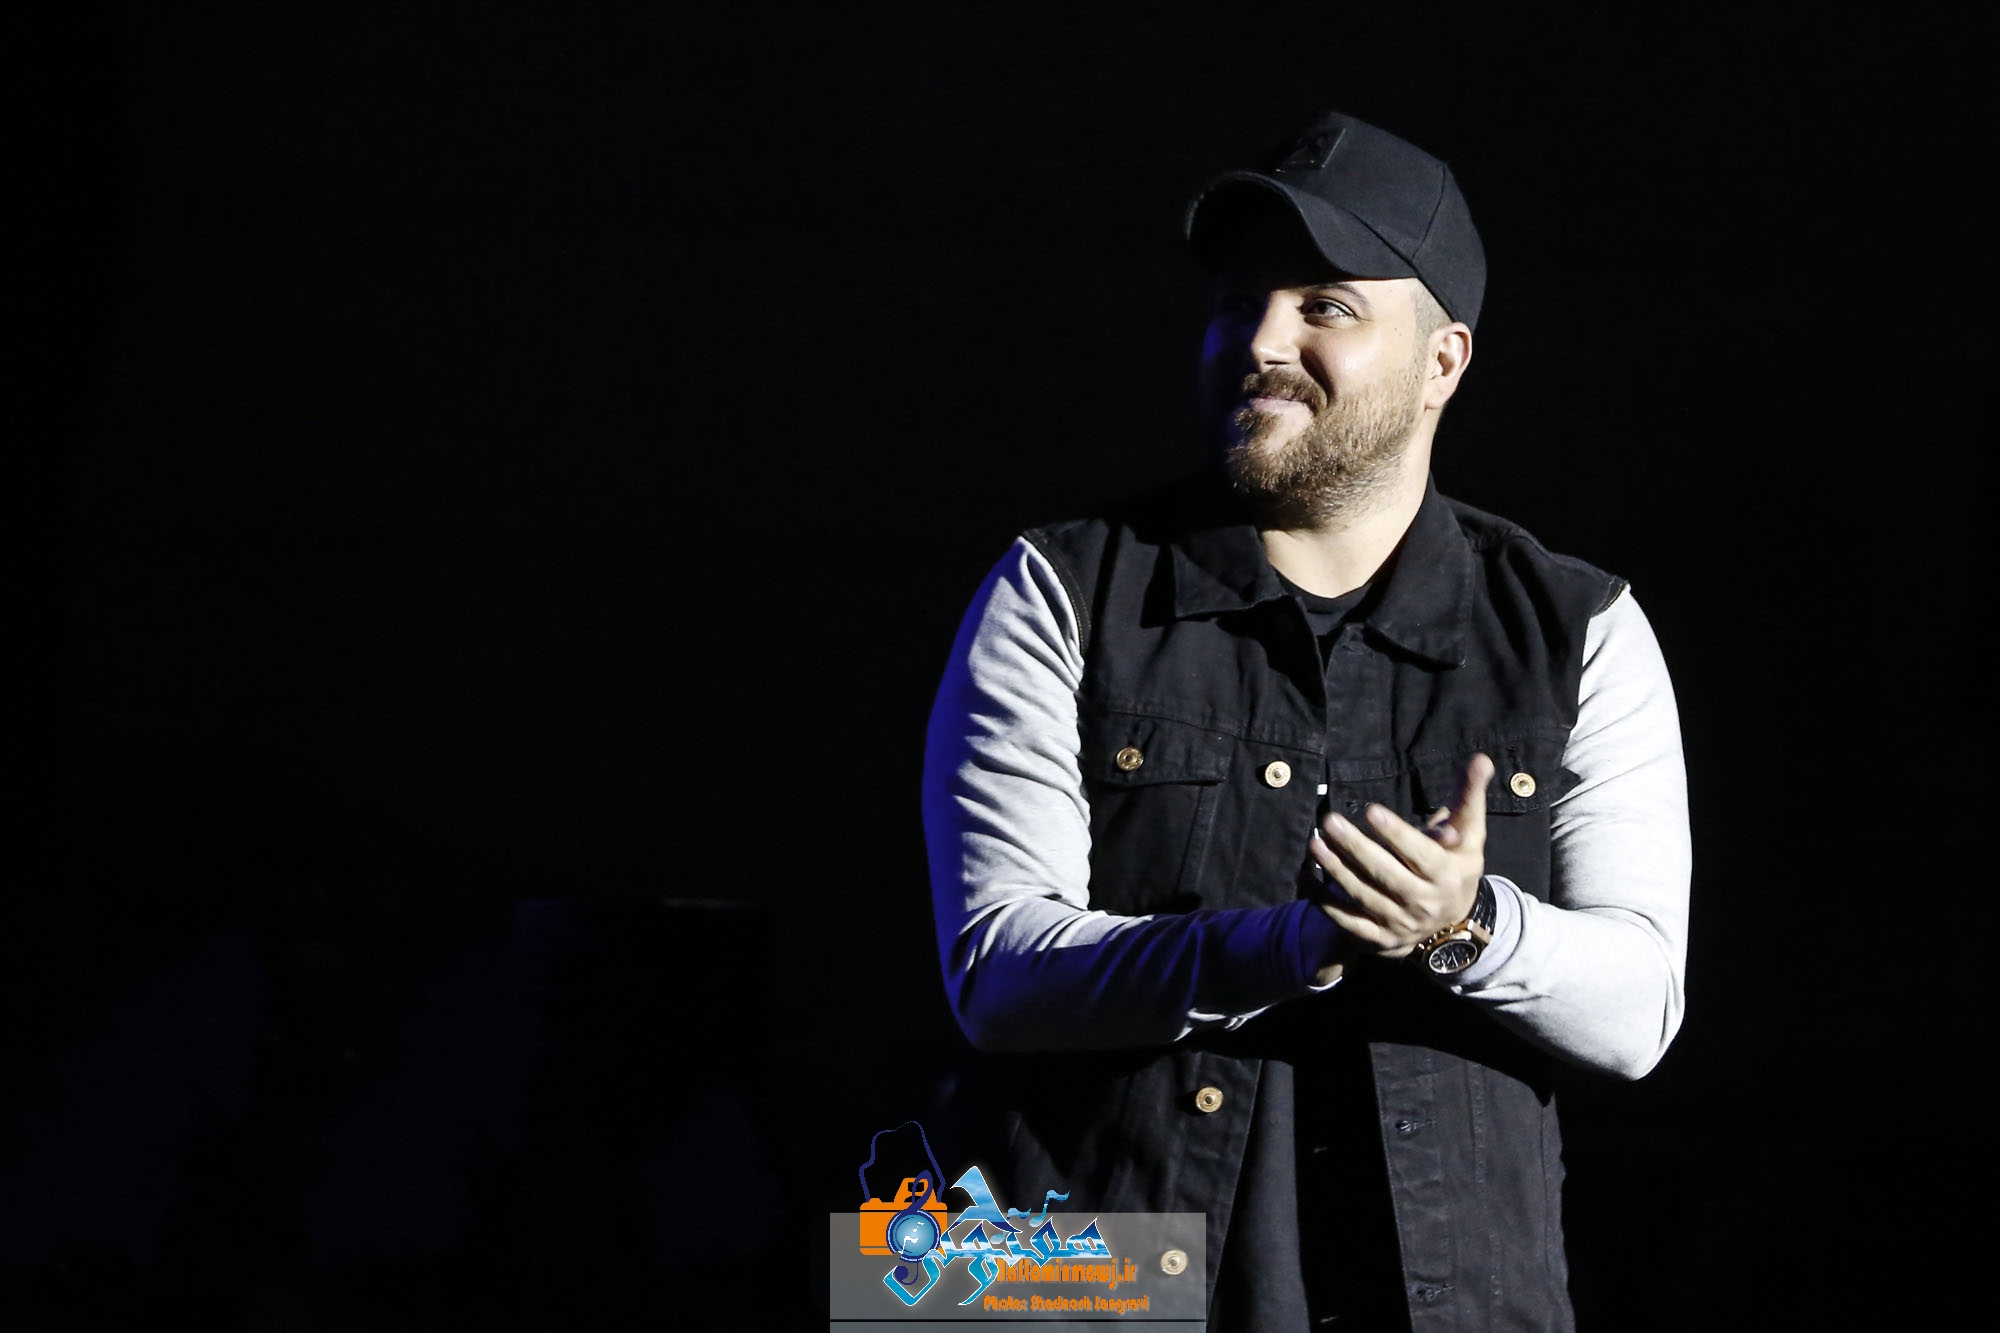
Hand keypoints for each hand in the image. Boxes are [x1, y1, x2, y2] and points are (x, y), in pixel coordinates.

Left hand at [1310, 753, 1490, 959]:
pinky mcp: (1379, 938)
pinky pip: (1348, 922)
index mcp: (1447, 875)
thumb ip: (1469, 797)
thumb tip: (1480, 759)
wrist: (1452, 922)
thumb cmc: (1455, 865)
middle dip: (1357, 848)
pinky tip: (1308, 877)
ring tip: (1315, 843)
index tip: (1371, 811)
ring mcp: (1400, 923)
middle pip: (1386, 875)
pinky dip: (1326, 902)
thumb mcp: (1469, 834)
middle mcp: (1424, 903)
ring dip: (1336, 870)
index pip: (1420, 854)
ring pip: (1363, 897)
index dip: (1397, 834)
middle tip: (1330, 821)